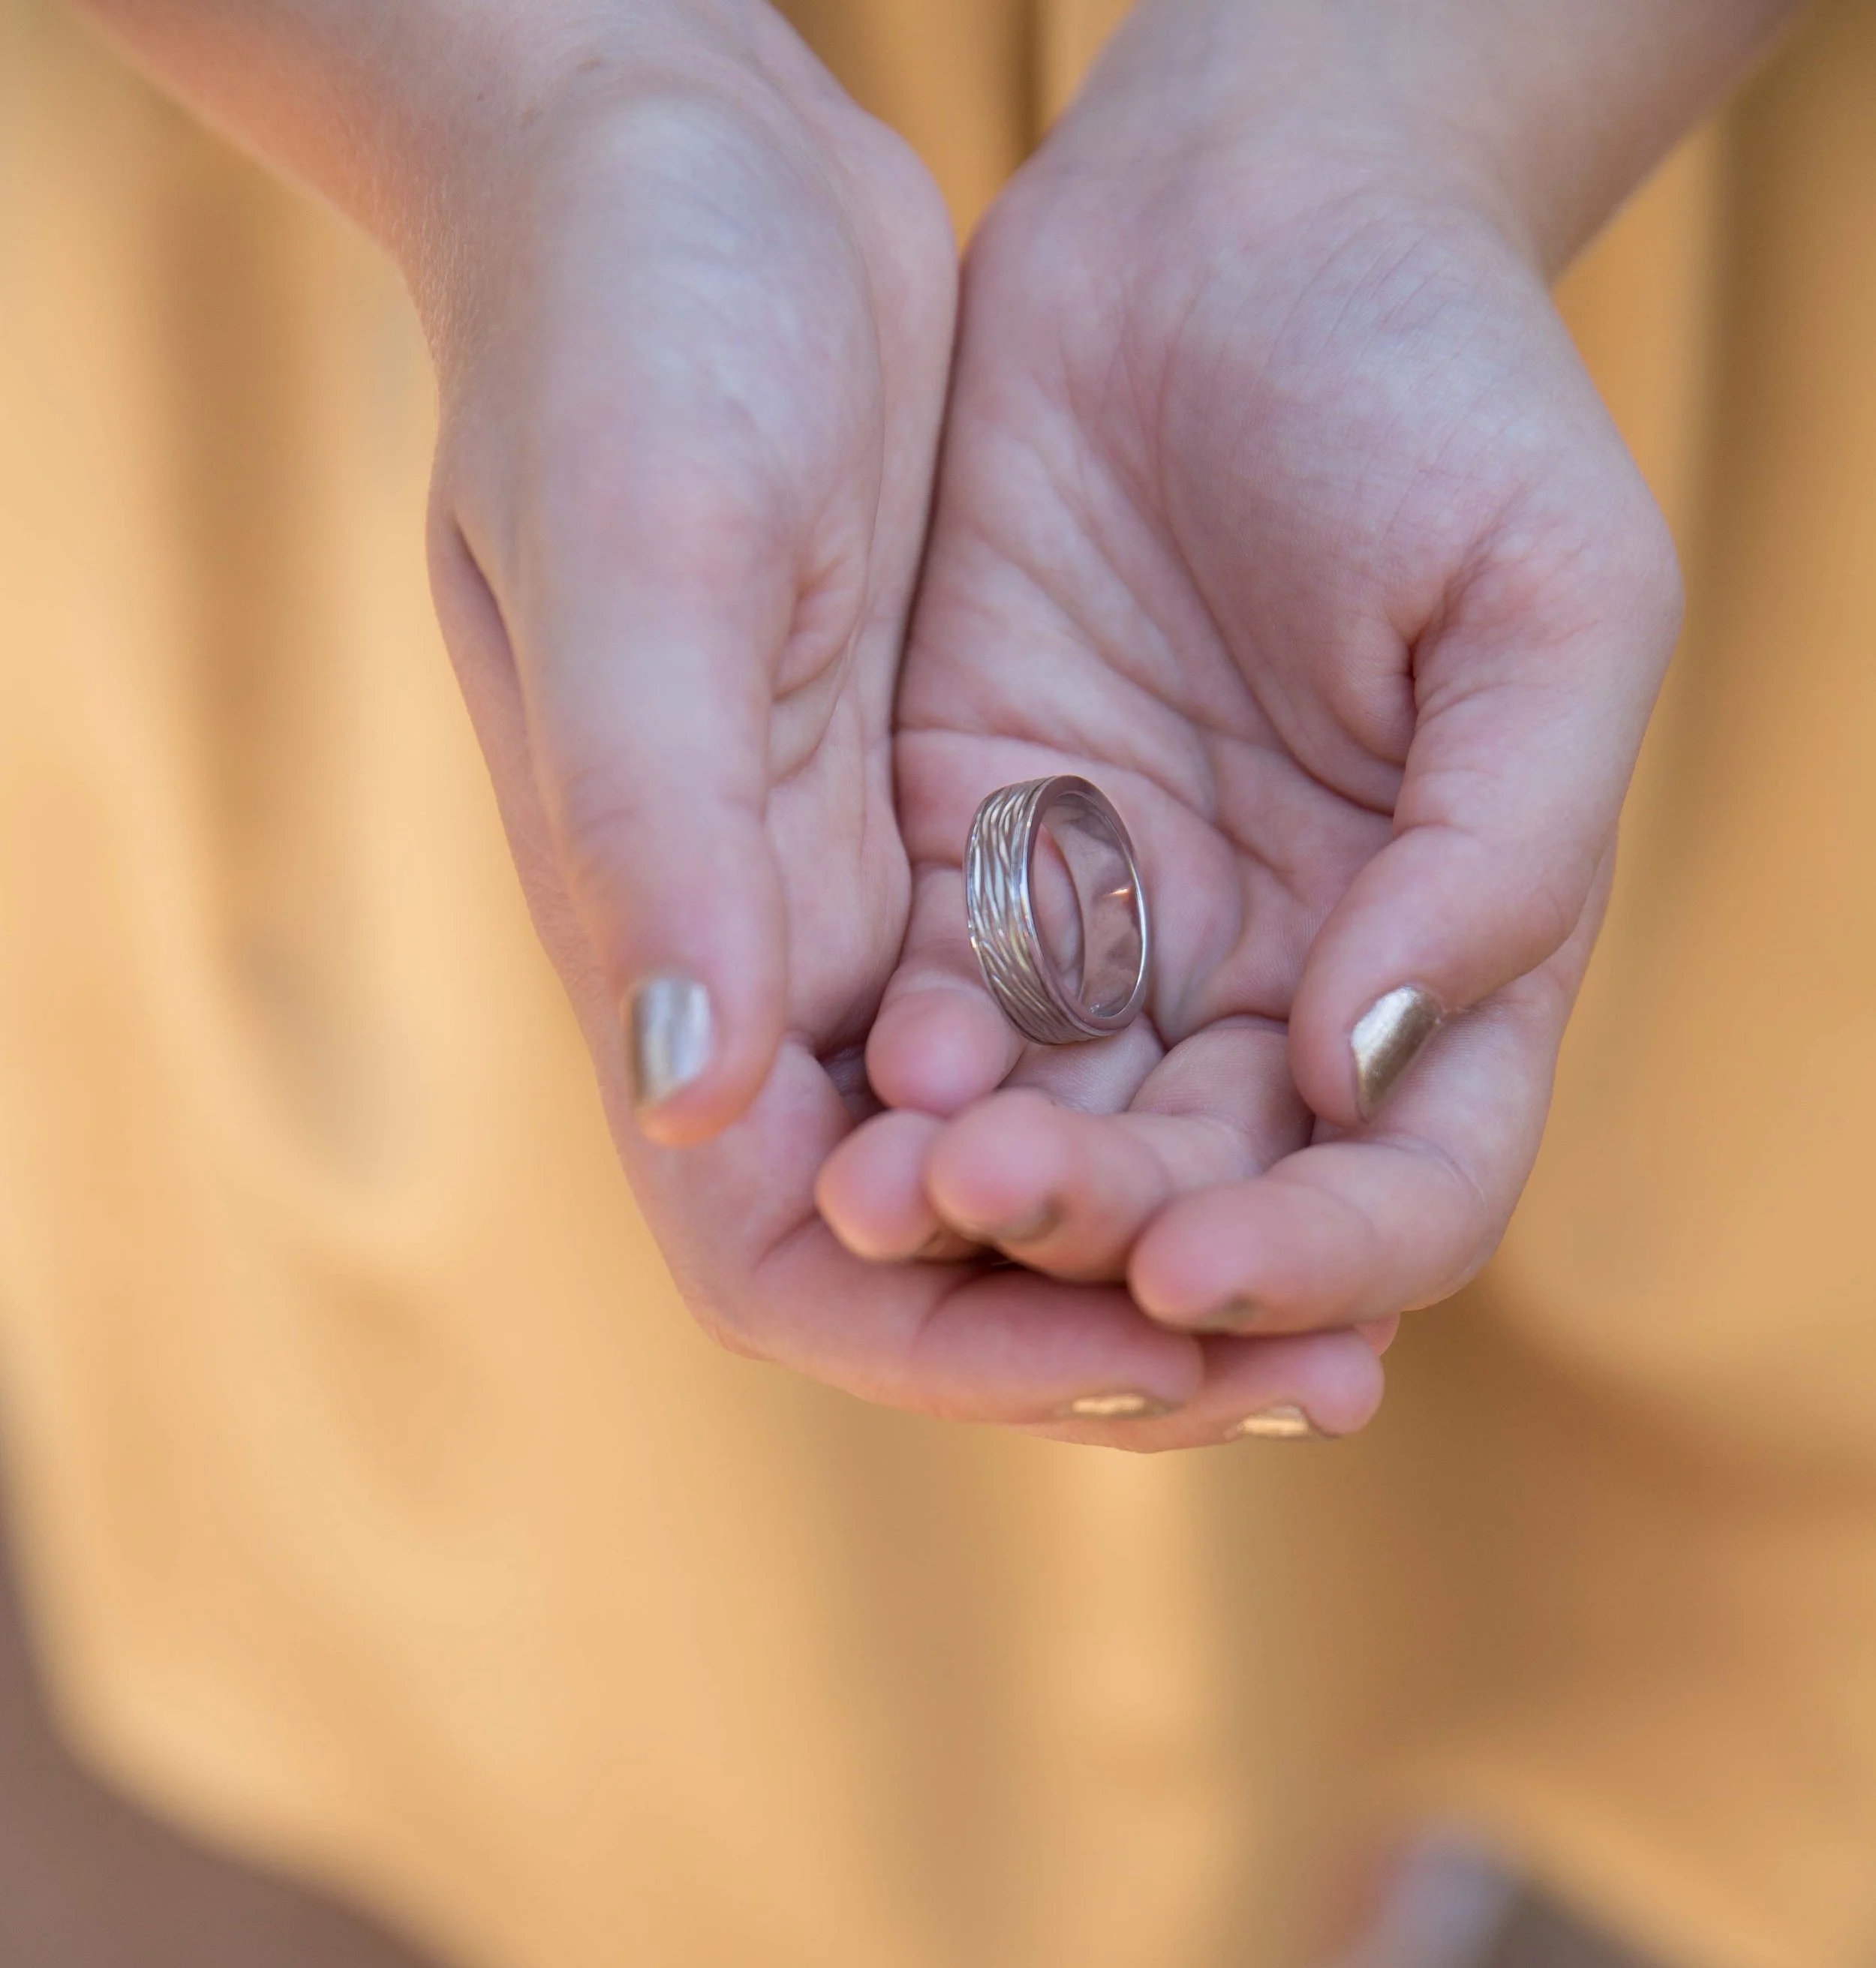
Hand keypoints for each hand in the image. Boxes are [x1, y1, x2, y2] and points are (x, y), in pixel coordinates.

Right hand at [416, 7, 1392, 1431]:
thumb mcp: (638, 554)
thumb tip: (705, 1096)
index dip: (954, 1348)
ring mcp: (876, 908)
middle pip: (934, 1258)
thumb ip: (653, 831)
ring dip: (1180, 1235)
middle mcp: (773, 973)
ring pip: (1036, 1158)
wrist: (678, 159)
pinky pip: (1096, 1017)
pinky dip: (1196, 1092)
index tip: (1146, 1346)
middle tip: (1317, 1372)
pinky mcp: (974, 821)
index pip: (784, 1266)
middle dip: (1109, 1333)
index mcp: (672, 959)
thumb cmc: (619, 330)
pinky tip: (1336, 1118)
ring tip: (1354, 1302)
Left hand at [816, 0, 1684, 1422]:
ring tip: (906, 1188)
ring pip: (1057, 1136)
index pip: (1411, 1192)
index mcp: (1450, 952)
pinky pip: (938, 1013)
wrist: (1241, 217)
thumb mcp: (1551, 597)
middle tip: (1008, 1204)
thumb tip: (1361, 1069)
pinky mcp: (976, 858)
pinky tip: (877, 1072)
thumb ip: (1496, 850)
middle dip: (1108, 1235)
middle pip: (1208, 1195)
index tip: (1200, 1272)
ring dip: (983, 1193)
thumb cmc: (1440, 386)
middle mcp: (1281, 983)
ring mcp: (1121, 933)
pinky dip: (908, 1070)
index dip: (1316, 1268)